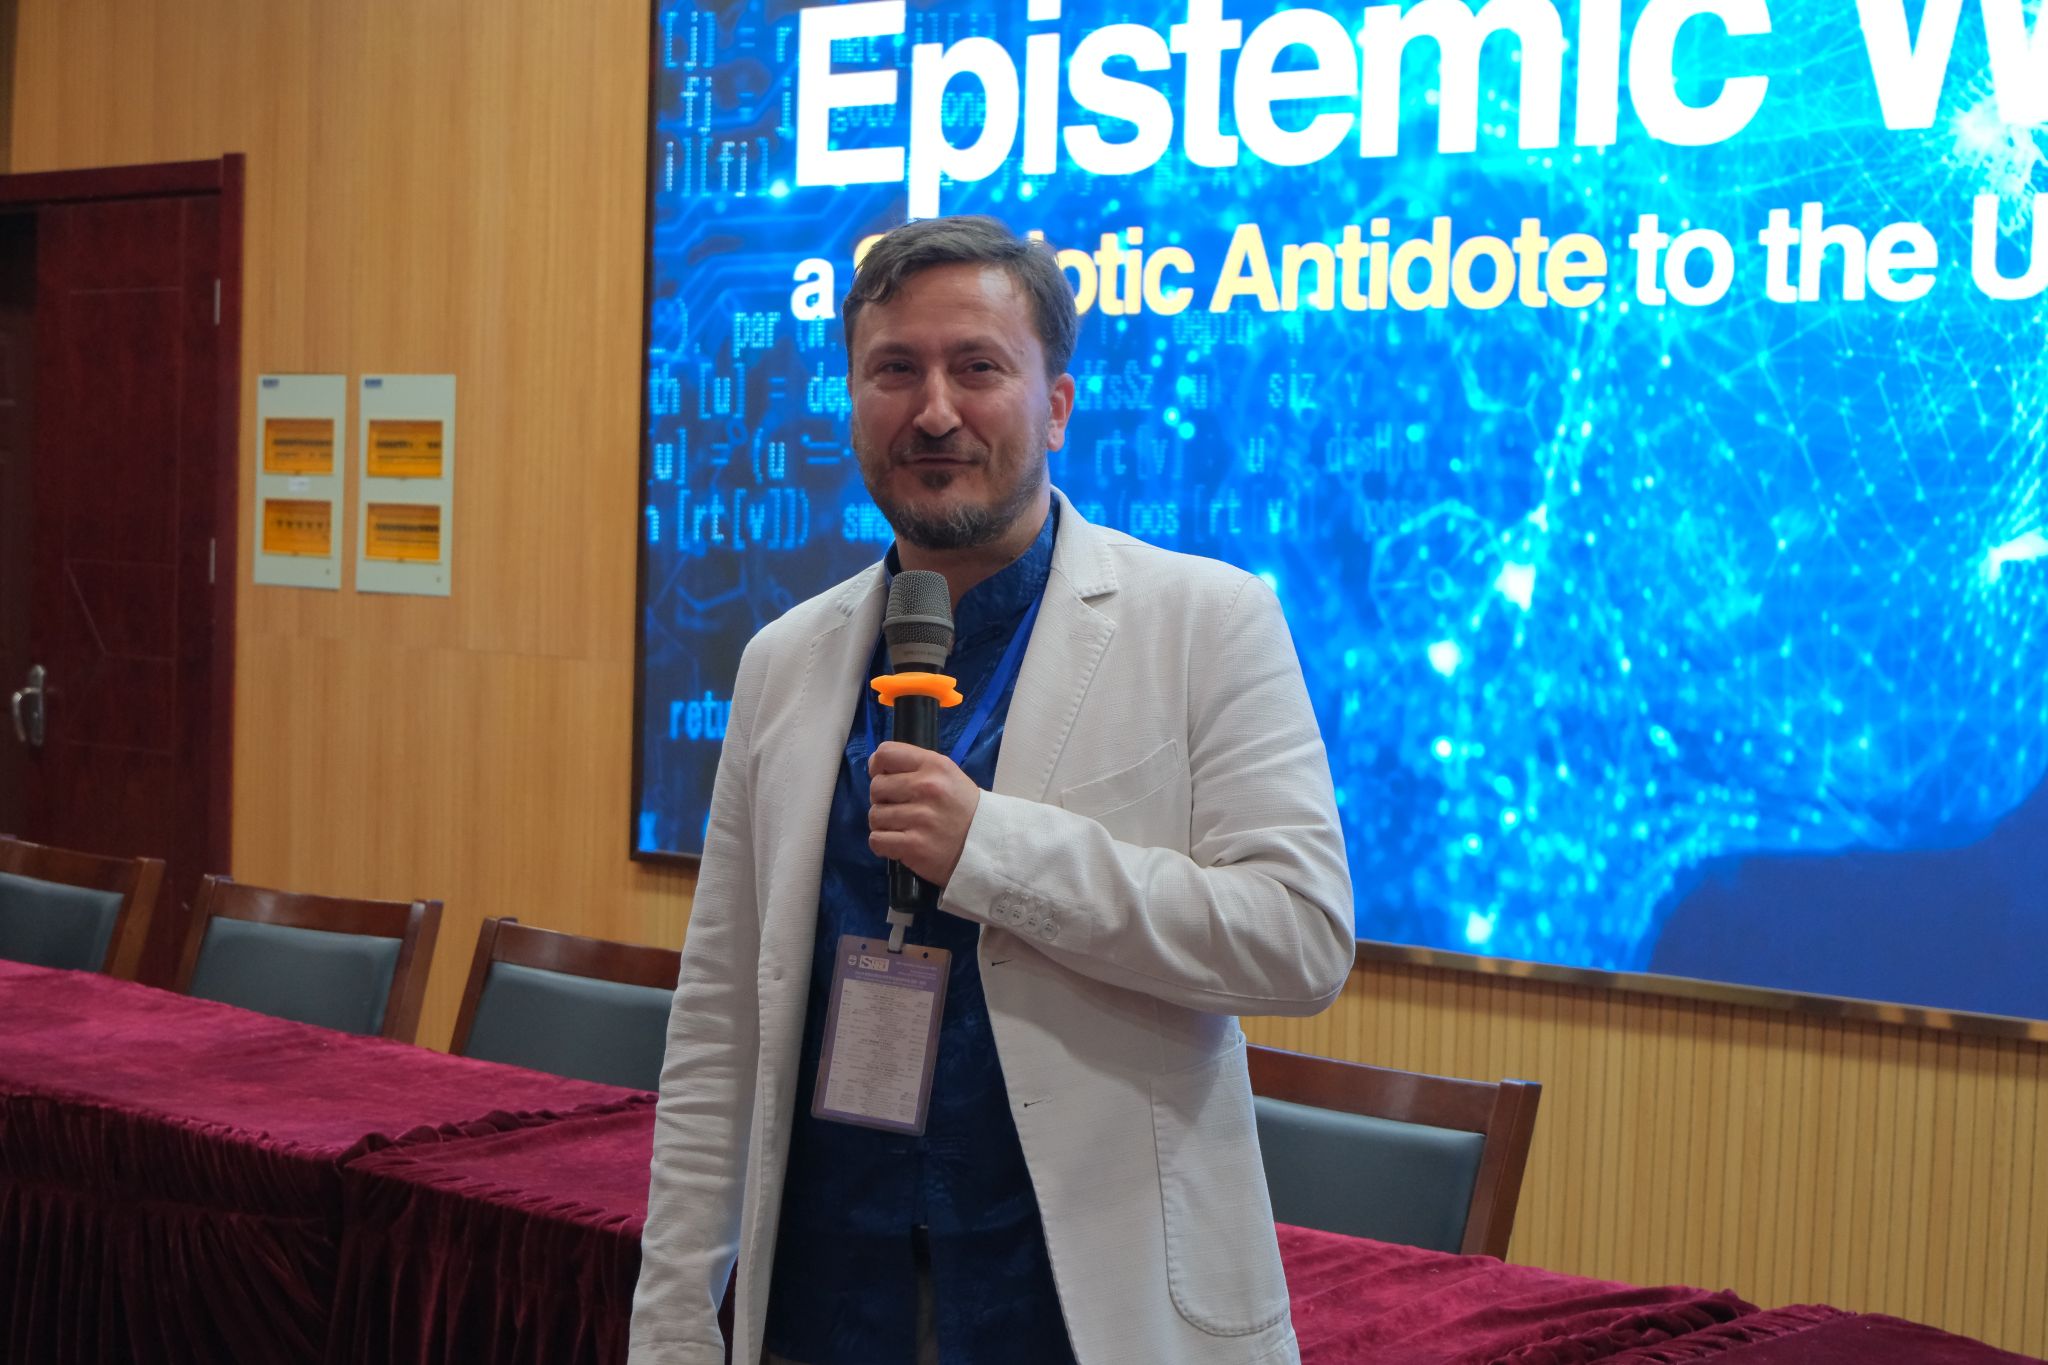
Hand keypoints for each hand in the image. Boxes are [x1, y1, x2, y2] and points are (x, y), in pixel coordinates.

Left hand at [867, 741, 980, 886]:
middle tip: (900, 808)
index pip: (886, 753)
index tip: (884, 777)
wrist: (988, 846)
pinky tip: (899, 844)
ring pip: (875, 816)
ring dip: (884, 824)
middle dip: (882, 799)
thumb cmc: (963, 809)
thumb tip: (876, 769)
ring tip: (904, 828)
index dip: (878, 767)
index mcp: (935, 766)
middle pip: (876, 787)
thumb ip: (916, 767)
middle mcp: (927, 788)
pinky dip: (883, 844)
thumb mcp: (948, 775)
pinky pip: (876, 840)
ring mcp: (920, 818)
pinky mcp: (914, 846)